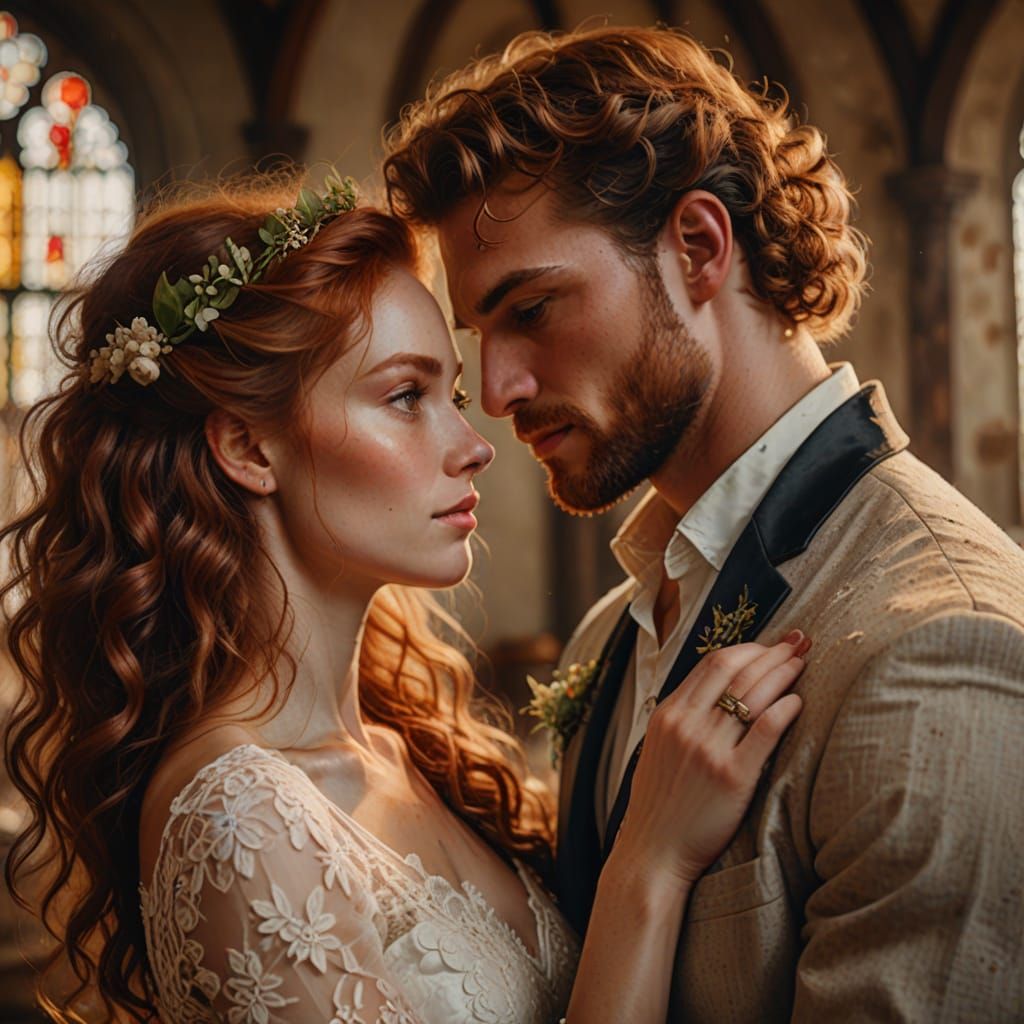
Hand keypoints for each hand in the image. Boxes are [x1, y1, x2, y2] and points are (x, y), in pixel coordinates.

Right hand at [614, 633, 806, 886]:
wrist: (653, 852)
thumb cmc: (661, 804)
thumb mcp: (659, 749)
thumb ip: (684, 718)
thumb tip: (717, 692)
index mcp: (668, 714)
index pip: (713, 664)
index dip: (748, 648)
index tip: (771, 644)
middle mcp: (686, 724)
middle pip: (735, 670)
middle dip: (770, 651)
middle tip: (798, 641)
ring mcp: (708, 749)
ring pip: (753, 694)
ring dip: (782, 672)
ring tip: (803, 662)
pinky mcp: (732, 776)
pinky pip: (764, 731)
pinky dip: (784, 709)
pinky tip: (799, 701)